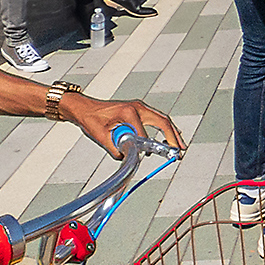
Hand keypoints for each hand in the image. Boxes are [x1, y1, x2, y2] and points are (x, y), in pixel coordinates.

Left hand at [61, 94, 186, 158]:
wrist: (84, 108)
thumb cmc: (90, 119)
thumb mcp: (100, 136)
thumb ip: (115, 148)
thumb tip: (127, 157)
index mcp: (128, 112)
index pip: (144, 132)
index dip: (147, 146)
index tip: (148, 156)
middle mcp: (137, 107)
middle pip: (163, 121)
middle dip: (173, 136)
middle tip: (180, 150)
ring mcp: (139, 107)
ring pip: (162, 119)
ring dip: (172, 132)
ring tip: (180, 146)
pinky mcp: (138, 110)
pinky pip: (156, 119)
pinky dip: (165, 128)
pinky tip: (169, 137)